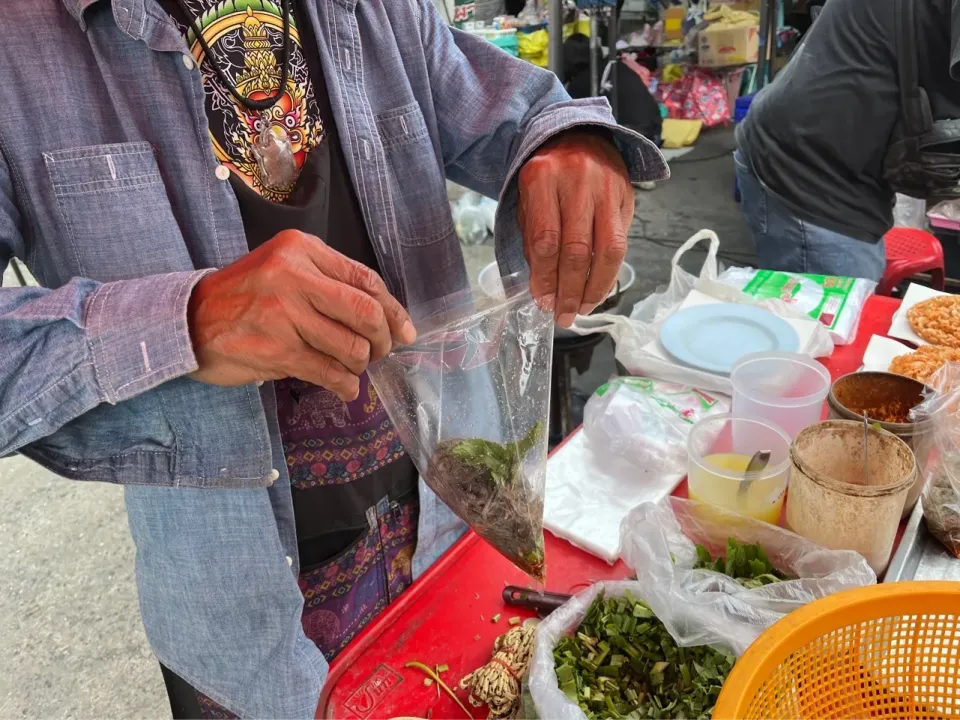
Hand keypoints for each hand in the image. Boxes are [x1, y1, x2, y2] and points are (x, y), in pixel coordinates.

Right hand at [187, 230, 415, 400]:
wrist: (188, 320)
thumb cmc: (244, 296)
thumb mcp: (284, 268)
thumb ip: (329, 282)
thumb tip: (387, 318)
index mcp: (301, 248)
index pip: (365, 279)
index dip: (393, 310)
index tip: (405, 331)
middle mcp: (294, 275)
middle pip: (365, 313)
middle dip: (383, 339)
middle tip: (381, 352)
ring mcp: (284, 313)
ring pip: (351, 347)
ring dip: (361, 364)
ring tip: (353, 367)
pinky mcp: (277, 350)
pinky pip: (329, 372)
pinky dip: (345, 385)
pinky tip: (345, 388)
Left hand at [517, 130, 632, 327]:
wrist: (578, 136)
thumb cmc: (547, 177)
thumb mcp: (528, 199)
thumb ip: (532, 240)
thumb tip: (543, 290)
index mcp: (541, 178)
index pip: (545, 239)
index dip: (545, 277)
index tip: (542, 302)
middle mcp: (577, 179)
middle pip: (576, 248)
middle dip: (569, 290)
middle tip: (562, 315)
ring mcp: (606, 186)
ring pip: (607, 249)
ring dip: (594, 287)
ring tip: (582, 309)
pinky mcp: (627, 195)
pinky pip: (621, 243)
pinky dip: (609, 273)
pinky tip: (598, 290)